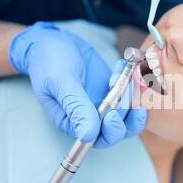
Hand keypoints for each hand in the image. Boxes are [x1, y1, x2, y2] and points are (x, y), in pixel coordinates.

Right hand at [8, 22, 146, 146]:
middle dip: (126, 111)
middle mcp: (91, 119)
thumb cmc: (48, 62)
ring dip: (134, 97)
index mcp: (73, 124)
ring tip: (127, 75)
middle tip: (124, 88)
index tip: (112, 113)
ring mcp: (105, 106)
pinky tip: (124, 67)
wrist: (54, 42)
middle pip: (120, 129)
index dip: (111, 131)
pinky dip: (133, 83)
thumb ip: (75, 107)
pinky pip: (132, 95)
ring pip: (130, 114)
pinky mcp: (114, 91)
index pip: (99, 139)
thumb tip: (87, 135)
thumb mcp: (59, 82)